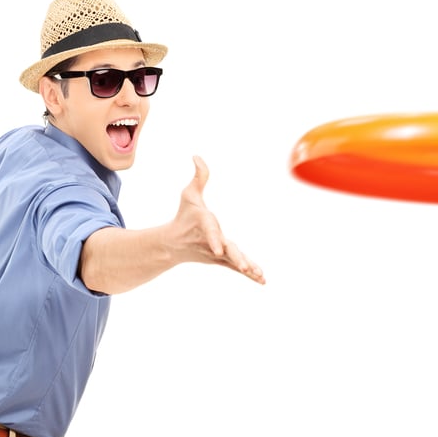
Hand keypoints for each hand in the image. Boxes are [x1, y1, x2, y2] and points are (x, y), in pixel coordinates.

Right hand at [175, 156, 265, 284]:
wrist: (174, 243)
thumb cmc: (184, 216)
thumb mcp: (189, 194)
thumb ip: (198, 176)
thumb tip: (196, 156)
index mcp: (204, 225)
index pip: (210, 232)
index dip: (215, 240)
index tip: (218, 250)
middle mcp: (212, 242)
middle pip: (226, 251)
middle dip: (235, 258)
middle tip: (243, 267)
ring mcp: (218, 254)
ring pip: (234, 261)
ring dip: (246, 267)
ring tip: (258, 274)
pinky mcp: (223, 260)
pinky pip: (238, 267)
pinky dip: (250, 274)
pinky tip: (263, 280)